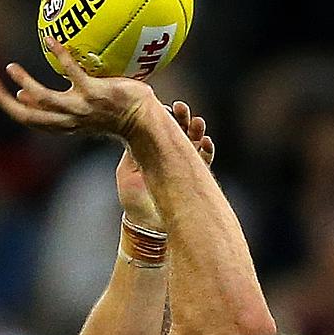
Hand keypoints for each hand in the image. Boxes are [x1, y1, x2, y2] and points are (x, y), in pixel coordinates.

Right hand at [0, 37, 154, 138]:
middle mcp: (69, 121)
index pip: (32, 120)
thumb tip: (33, 90)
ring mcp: (81, 109)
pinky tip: (51, 41)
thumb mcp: (86, 110)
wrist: (144, 121)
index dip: (12, 108)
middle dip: (4, 103)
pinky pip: (73, 74)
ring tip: (11, 68)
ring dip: (25, 83)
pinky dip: (61, 57)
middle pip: (28, 117)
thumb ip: (62, 101)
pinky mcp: (95, 95)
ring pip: (44, 100)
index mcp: (65, 126)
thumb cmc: (119, 113)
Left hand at [118, 101, 214, 228]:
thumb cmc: (134, 201)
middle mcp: (168, 156)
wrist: (148, 226)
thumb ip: (132, 153)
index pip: (160, 128)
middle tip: (181, 109)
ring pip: (193, 141)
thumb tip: (136, 130)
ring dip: (197, 130)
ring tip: (198, 123)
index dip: (164, 117)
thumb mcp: (126, 173)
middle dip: (182, 118)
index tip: (165, 108)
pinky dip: (207, 150)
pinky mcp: (193, 177)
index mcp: (150, 151)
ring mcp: (182, 166)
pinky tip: (206, 143)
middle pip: (178, 131)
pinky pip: (204, 160)